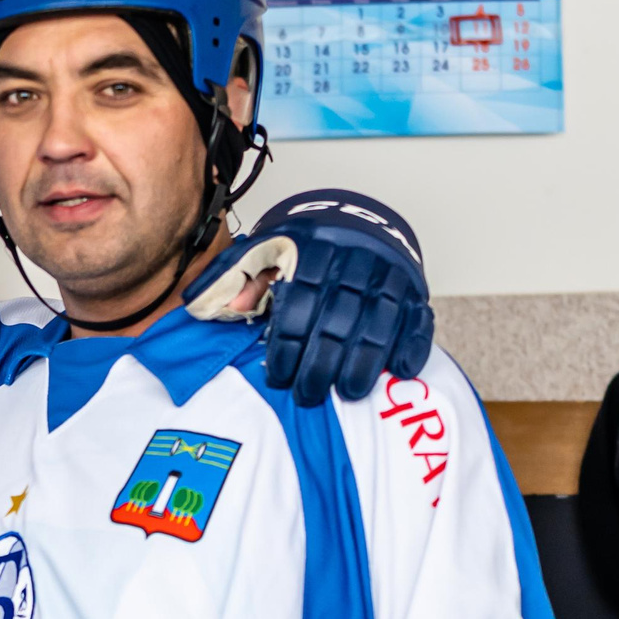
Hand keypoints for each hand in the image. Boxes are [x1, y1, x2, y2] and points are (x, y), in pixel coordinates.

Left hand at [186, 188, 433, 404]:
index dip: (288, 343)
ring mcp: (390, 274)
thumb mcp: (261, 251)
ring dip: (365, 361)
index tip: (276, 377)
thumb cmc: (303, 249)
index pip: (301, 300)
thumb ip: (231, 276)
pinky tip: (398, 370)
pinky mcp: (416, 291)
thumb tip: (198, 304)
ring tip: (347, 392)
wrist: (358, 222)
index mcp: (313, 246)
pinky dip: (412, 346)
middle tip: (307, 395)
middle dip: (322, 362)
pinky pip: (419, 320)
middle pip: (340, 316)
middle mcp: (355, 258)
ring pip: (381, 321)